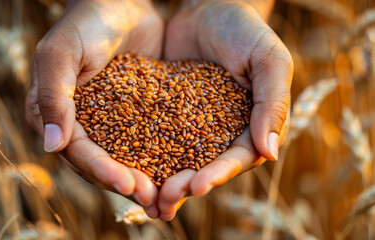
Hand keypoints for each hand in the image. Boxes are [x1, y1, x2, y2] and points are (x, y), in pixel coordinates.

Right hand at [25, 0, 162, 212]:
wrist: (120, 2)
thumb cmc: (86, 22)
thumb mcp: (63, 52)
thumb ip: (54, 95)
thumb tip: (51, 147)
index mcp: (54, 114)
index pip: (77, 152)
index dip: (101, 171)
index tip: (129, 185)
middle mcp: (79, 123)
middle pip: (101, 163)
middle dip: (125, 182)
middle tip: (153, 198)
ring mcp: (107, 121)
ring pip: (124, 157)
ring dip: (144, 178)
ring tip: (168, 196)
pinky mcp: (134, 114)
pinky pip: (145, 139)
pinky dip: (159, 157)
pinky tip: (179, 170)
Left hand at [157, 0, 292, 219]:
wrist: (210, 7)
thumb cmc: (246, 31)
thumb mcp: (268, 59)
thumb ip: (272, 102)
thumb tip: (271, 153)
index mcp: (252, 127)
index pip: (237, 159)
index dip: (217, 175)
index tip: (195, 186)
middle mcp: (223, 132)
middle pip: (205, 167)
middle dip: (185, 185)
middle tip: (163, 199)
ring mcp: (194, 125)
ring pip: (178, 159)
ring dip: (162, 180)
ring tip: (143, 195)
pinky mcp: (168, 113)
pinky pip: (155, 135)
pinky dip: (143, 153)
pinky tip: (124, 165)